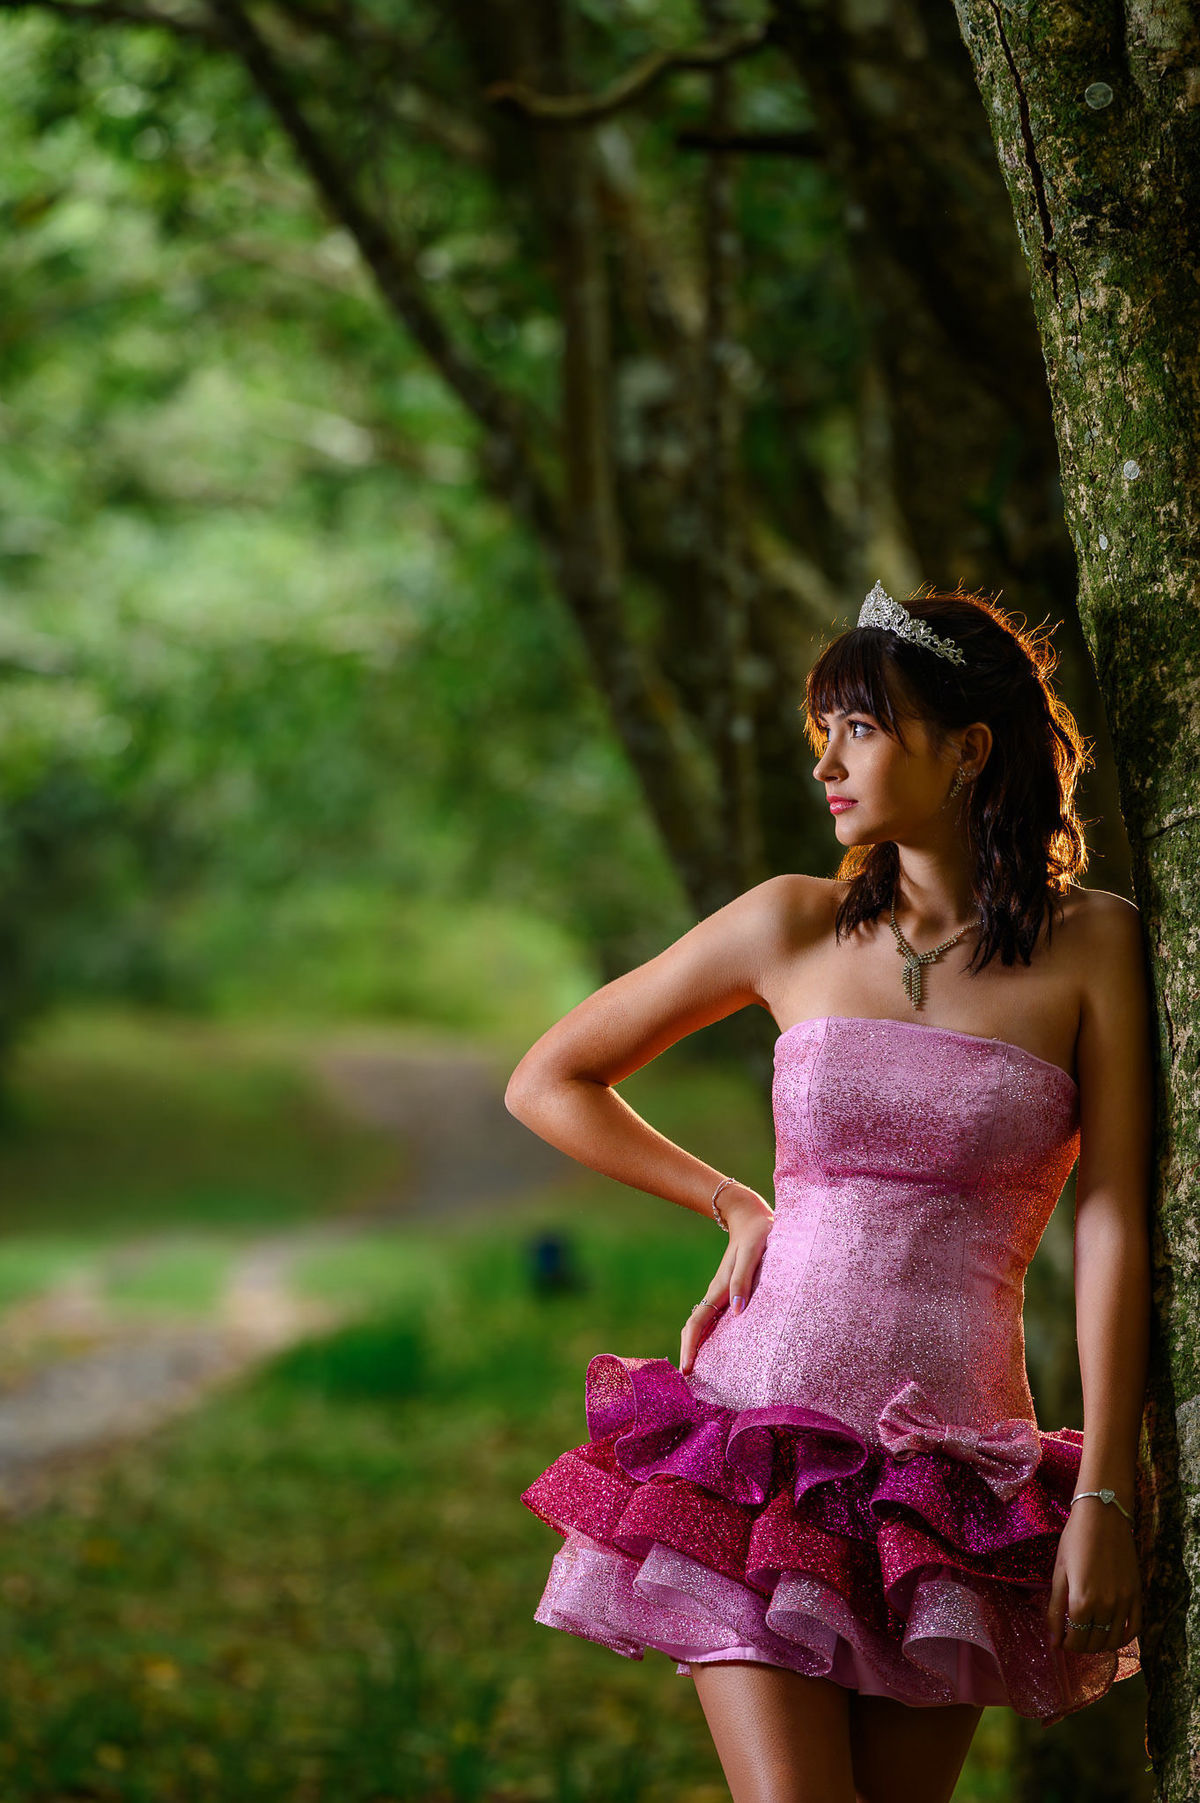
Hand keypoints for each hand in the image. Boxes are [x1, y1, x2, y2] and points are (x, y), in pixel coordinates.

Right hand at [679, 1185, 773, 1376]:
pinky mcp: (732, 1293)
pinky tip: (722, 1349)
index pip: (697, 1323)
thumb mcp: (753, 1253)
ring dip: (701, 1347)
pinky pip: (718, 1320)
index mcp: (719, 1288)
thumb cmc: (758, 1234)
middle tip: (690, 1380)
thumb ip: (745, 1279)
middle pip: (697, 1329)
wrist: (752, 1218)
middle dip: (691, 1353)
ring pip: (707, 1325)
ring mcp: (724, 1294)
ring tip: (703, 1373)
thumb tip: (739, 1311)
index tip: (686, 1369)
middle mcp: (718, 1294)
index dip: (690, 1347)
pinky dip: (713, 1337)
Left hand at [1046, 1494, 1141, 1655]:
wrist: (1103, 1516)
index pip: (1075, 1639)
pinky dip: (1125, 1638)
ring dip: (1100, 1644)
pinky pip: (1135, 1628)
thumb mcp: (1059, 1572)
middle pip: (1094, 1642)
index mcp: (1082, 1600)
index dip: (1066, 1644)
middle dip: (1081, 1645)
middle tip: (1073, 1638)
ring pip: (1114, 1639)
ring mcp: (1124, 1601)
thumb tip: (1053, 1640)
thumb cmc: (1074, 1540)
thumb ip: (1055, 1608)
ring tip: (1090, 1636)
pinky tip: (1113, 1635)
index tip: (1061, 1640)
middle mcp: (1105, 1605)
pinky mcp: (1137, 1595)